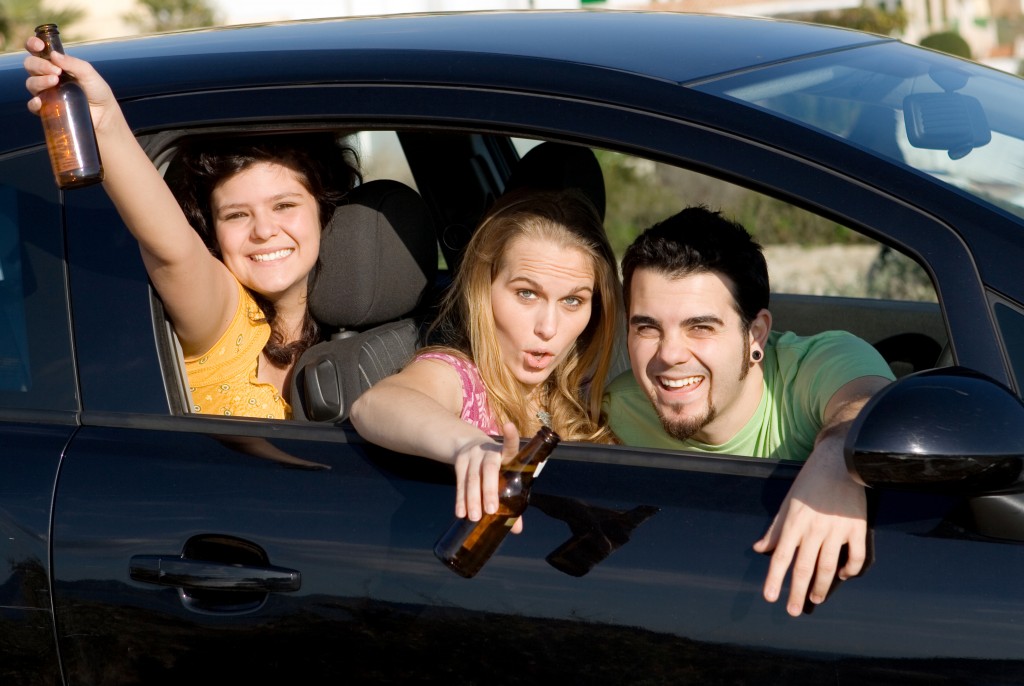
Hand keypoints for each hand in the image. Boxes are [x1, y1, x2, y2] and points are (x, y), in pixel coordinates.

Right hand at [24, 36, 115, 128]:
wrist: (104, 114)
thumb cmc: (97, 91)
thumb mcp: (89, 73)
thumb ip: (74, 63)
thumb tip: (54, 55)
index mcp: (56, 64)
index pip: (37, 51)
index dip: (33, 45)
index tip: (39, 46)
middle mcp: (47, 76)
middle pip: (31, 65)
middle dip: (40, 65)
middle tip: (56, 71)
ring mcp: (46, 92)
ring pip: (31, 83)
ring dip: (39, 81)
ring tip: (54, 81)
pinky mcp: (48, 109)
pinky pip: (33, 106)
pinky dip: (34, 103)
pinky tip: (40, 102)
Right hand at [452, 422, 523, 533]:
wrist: (469, 446)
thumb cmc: (495, 468)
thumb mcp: (504, 476)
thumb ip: (513, 500)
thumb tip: (517, 529)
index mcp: (505, 454)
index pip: (510, 445)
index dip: (510, 437)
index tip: (509, 427)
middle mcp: (489, 452)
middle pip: (489, 469)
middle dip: (490, 489)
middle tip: (491, 510)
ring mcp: (473, 456)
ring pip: (472, 478)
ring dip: (472, 498)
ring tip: (474, 517)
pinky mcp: (460, 462)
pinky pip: (459, 483)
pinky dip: (460, 499)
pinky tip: (460, 512)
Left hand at [752, 437, 866, 616]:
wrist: (839, 461)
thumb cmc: (809, 482)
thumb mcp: (787, 503)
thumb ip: (775, 529)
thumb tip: (759, 549)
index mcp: (794, 523)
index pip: (781, 557)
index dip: (775, 579)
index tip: (769, 597)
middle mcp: (814, 529)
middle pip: (804, 567)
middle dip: (796, 592)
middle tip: (793, 610)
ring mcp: (836, 530)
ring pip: (828, 566)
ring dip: (820, 586)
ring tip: (815, 598)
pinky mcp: (857, 528)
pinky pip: (855, 556)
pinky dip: (850, 570)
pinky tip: (843, 576)